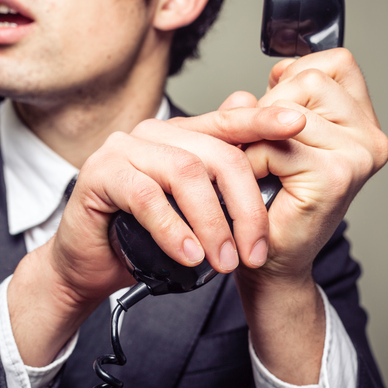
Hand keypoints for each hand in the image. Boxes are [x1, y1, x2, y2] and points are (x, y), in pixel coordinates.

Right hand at [8, 103, 304, 365]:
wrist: (90, 265)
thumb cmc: (142, 237)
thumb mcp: (193, 213)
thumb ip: (221, 182)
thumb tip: (263, 153)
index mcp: (178, 136)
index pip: (227, 123)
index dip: (262, 122)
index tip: (298, 125)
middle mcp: (151, 134)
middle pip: (214, 154)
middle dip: (244, 206)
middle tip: (253, 251)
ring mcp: (123, 149)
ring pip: (184, 172)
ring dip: (211, 223)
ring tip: (222, 262)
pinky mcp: (99, 173)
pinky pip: (145, 196)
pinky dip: (172, 228)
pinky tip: (187, 255)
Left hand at [240, 48, 387, 285]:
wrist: (270, 261)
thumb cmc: (268, 201)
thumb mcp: (267, 138)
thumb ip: (263, 104)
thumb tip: (254, 85)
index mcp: (362, 122)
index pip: (335, 62)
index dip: (294, 77)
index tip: (274, 109)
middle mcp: (369, 137)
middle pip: (310, 79)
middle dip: (270, 107)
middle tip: (261, 147)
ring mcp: (358, 155)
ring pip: (291, 108)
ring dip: (258, 135)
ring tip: (259, 165)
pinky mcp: (336, 175)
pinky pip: (276, 144)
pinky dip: (253, 160)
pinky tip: (257, 182)